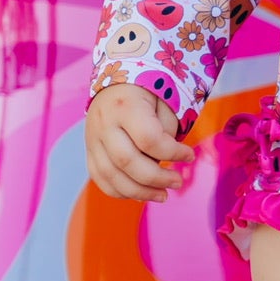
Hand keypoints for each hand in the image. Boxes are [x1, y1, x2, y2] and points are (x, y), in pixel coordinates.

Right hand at [85, 83, 192, 200]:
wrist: (115, 85)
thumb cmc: (146, 91)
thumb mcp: (162, 98)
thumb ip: (167, 127)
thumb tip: (164, 159)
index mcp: (124, 106)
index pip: (148, 139)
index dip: (172, 153)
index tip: (190, 155)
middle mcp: (104, 123)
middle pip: (127, 161)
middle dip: (157, 179)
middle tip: (177, 182)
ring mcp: (92, 138)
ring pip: (111, 175)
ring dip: (140, 192)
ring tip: (163, 195)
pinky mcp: (89, 150)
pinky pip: (100, 178)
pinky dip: (120, 192)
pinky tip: (141, 194)